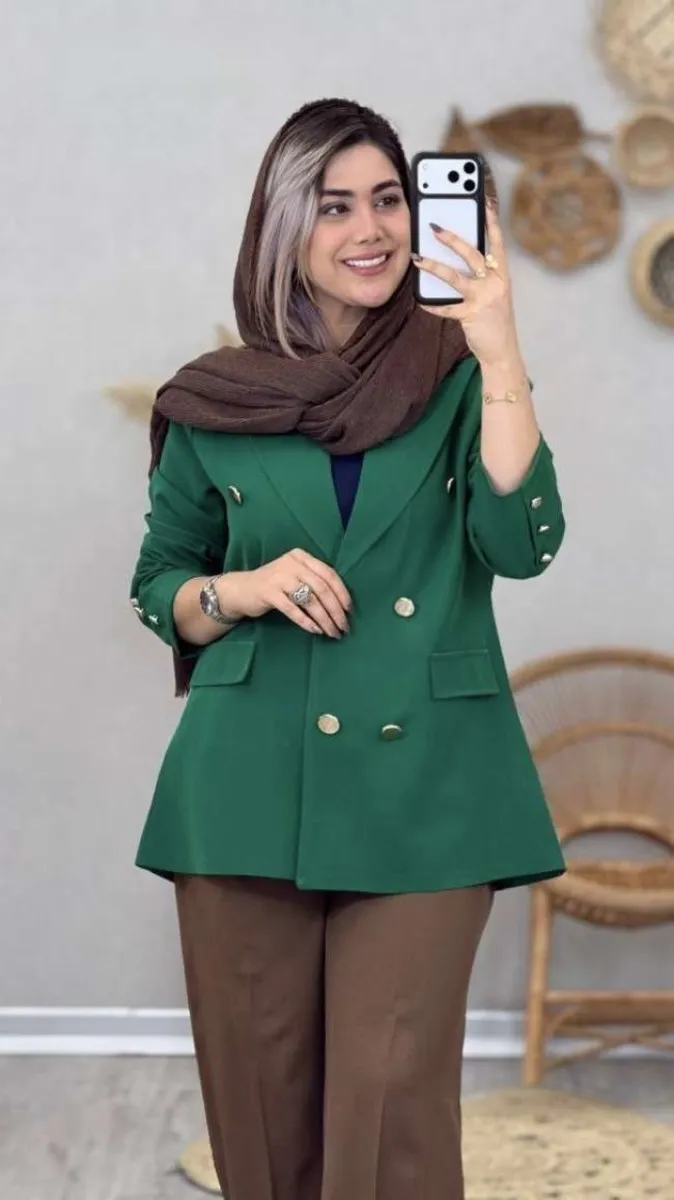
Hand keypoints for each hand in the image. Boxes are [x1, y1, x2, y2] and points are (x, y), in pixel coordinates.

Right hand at [217, 550, 351, 637]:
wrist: (240, 590)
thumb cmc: (274, 585)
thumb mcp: (294, 575)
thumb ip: (313, 581)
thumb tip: (342, 603)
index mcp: (301, 557)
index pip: (328, 573)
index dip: (342, 593)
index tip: (349, 610)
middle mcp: (292, 563)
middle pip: (322, 588)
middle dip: (336, 610)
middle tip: (344, 627)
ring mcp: (279, 577)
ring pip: (310, 600)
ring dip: (324, 619)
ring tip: (332, 632)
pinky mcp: (269, 592)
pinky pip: (293, 609)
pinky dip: (306, 621)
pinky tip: (315, 630)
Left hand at [412, 201, 520, 366]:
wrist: (502, 351)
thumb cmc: (494, 321)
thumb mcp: (494, 295)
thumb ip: (481, 278)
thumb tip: (456, 262)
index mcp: (502, 276)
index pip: (497, 243)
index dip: (492, 223)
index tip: (485, 203)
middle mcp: (495, 283)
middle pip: (472, 254)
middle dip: (452, 239)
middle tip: (434, 227)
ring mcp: (484, 298)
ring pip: (455, 277)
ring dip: (434, 266)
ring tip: (418, 258)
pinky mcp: (471, 315)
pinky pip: (447, 307)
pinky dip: (433, 305)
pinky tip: (422, 302)